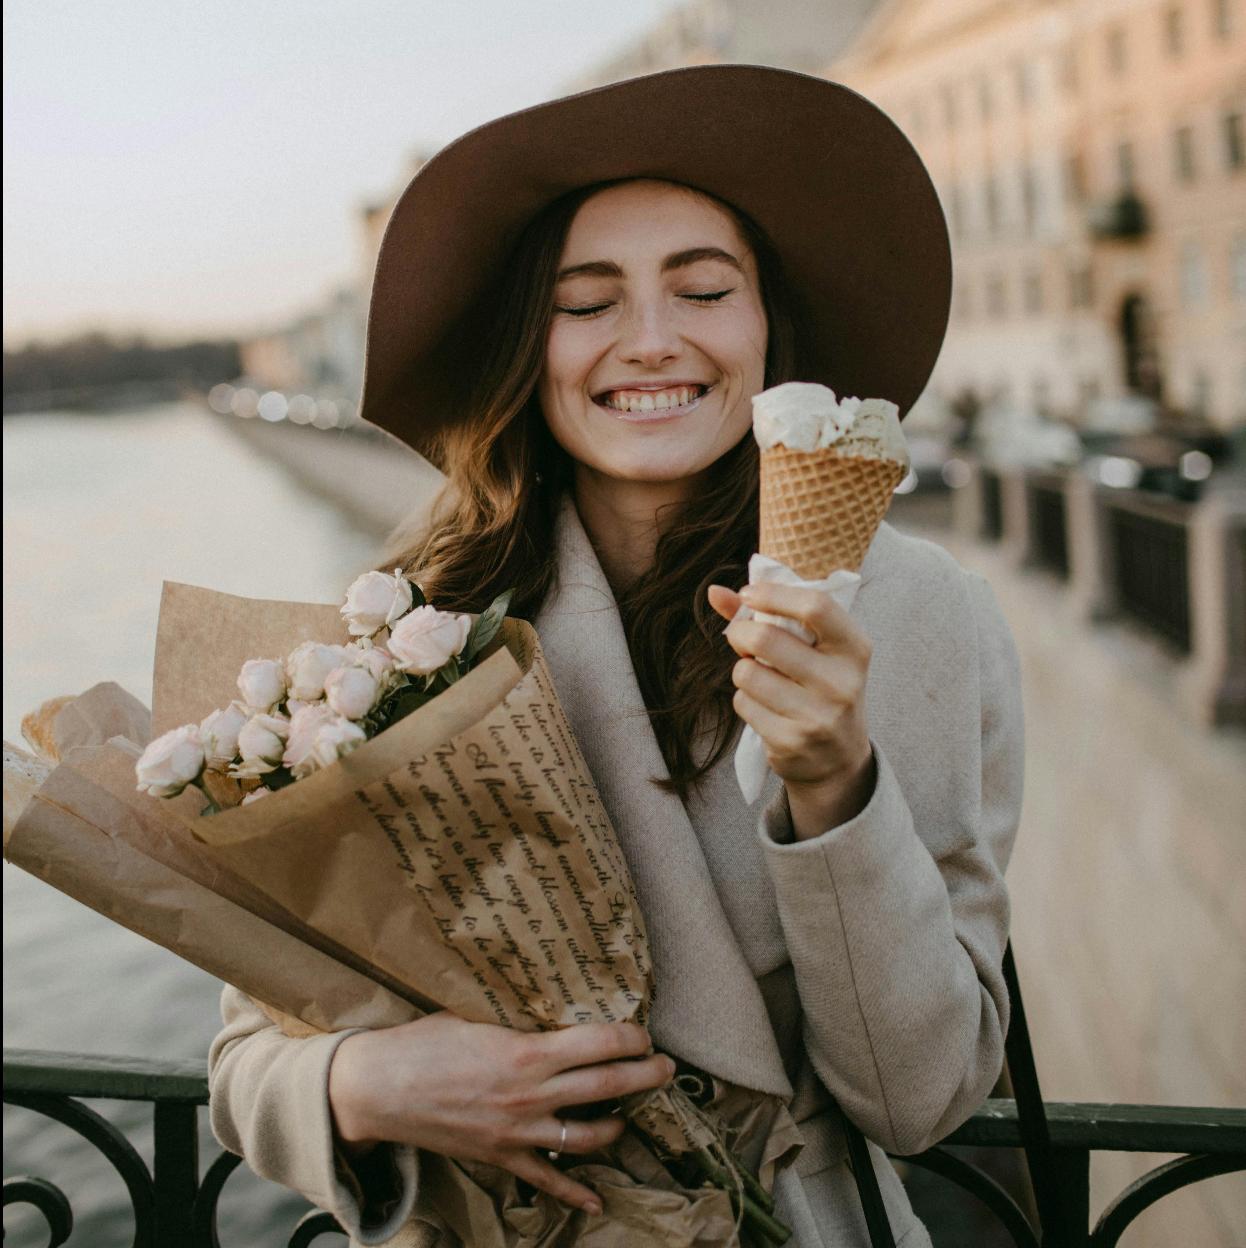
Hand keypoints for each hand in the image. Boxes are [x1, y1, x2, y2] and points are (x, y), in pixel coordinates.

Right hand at [328, 1011, 673, 1215]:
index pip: (597, 1044)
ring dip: (618, 1126)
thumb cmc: (423, 1042)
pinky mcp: (500, 1157)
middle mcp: (530, 1095)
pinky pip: (546, 1180)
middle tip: (666, 1069)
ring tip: (633, 1114)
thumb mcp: (474, 1016)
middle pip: (606, 1087)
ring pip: (586, 1136)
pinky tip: (598, 1200)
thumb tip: (549, 1008)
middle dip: (644, 1077)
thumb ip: (517, 1020)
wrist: (378, 1088)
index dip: (629, 1038)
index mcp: (526, 1052)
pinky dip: (575, 1192)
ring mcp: (517, 1132)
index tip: (644, 1034)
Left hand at [708, 581, 875, 836]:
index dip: (773, 594)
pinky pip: (743, 704)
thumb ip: (769, 615)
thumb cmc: (821, 688)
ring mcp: (817, 716)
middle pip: (765, 638)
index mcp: (854, 649)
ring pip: (746, 673)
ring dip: (743, 671)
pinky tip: (765, 707)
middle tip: (741, 638)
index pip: (816, 606)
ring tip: (761, 678)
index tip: (749, 595)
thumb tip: (715, 592)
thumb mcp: (815, 651)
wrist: (840, 759)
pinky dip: (744, 700)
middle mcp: (841, 682)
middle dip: (740, 633)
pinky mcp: (790, 741)